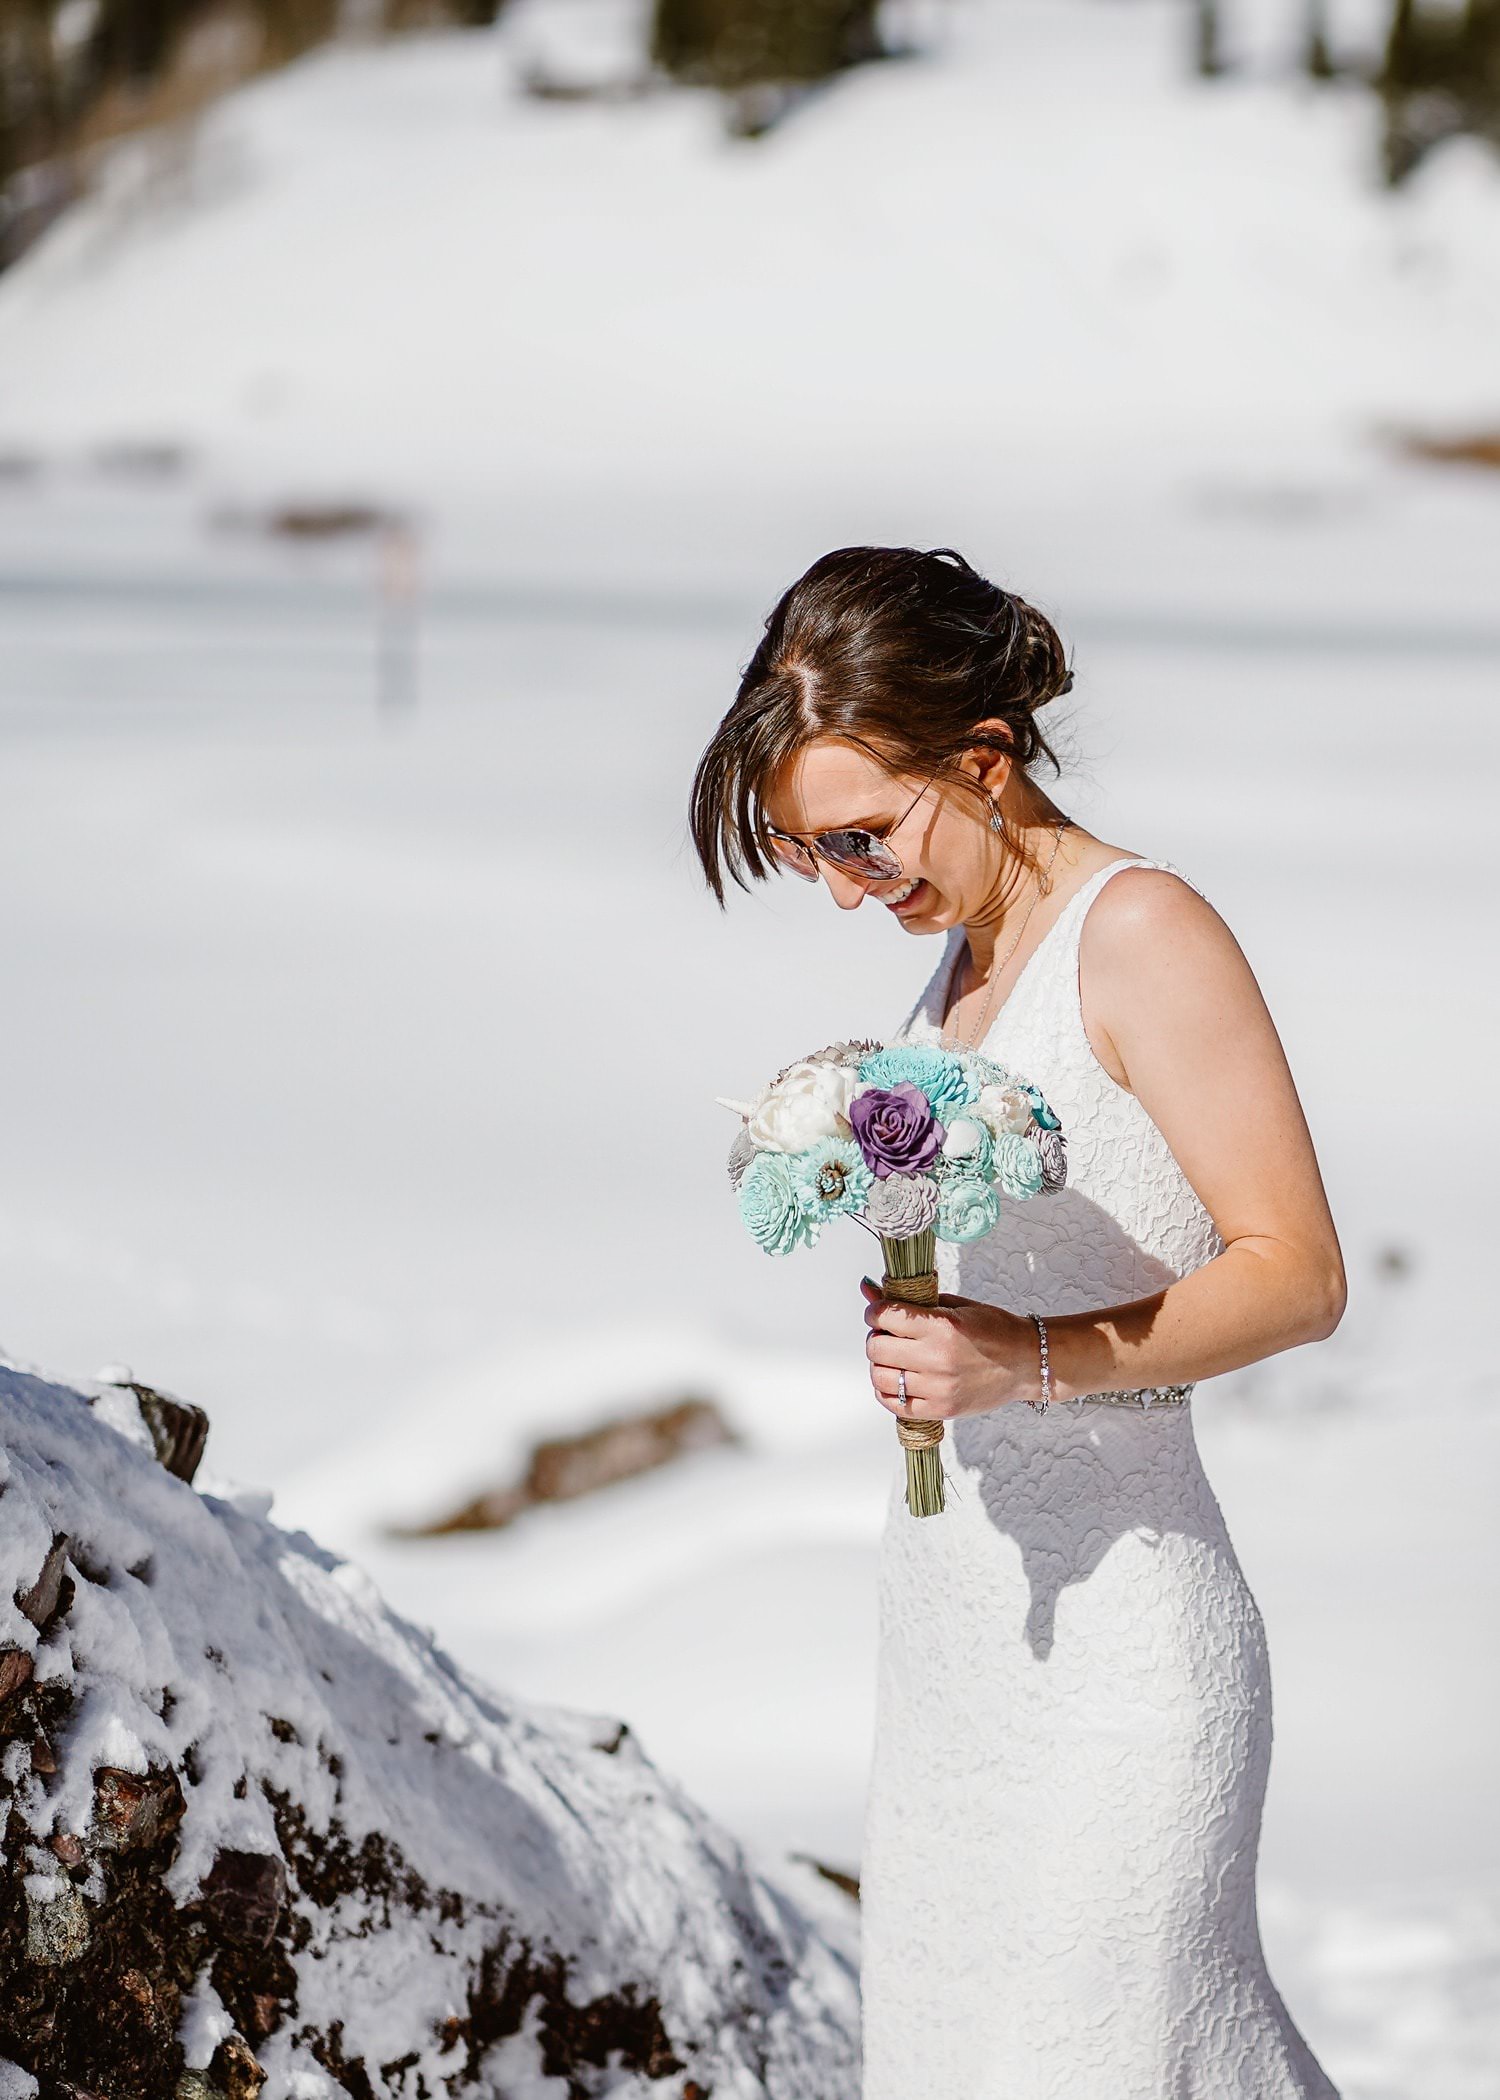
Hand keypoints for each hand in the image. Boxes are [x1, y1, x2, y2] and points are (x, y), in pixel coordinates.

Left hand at [860, 1276, 1039, 1419]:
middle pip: (877, 1349)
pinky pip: (895, 1405)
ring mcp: (939, 1388)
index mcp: (942, 1327)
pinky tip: (899, 1379)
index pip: (885, 1316)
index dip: (875, 1312)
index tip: (879, 1312)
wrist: (1027, 1362)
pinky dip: (888, 1392)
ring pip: (880, 1378)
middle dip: (877, 1337)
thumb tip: (870, 1290)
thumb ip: (912, 1299)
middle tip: (889, 1335)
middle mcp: (937, 1359)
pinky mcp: (941, 1409)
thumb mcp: (955, 1305)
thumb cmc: (995, 1330)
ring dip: (880, 1365)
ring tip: (895, 1358)